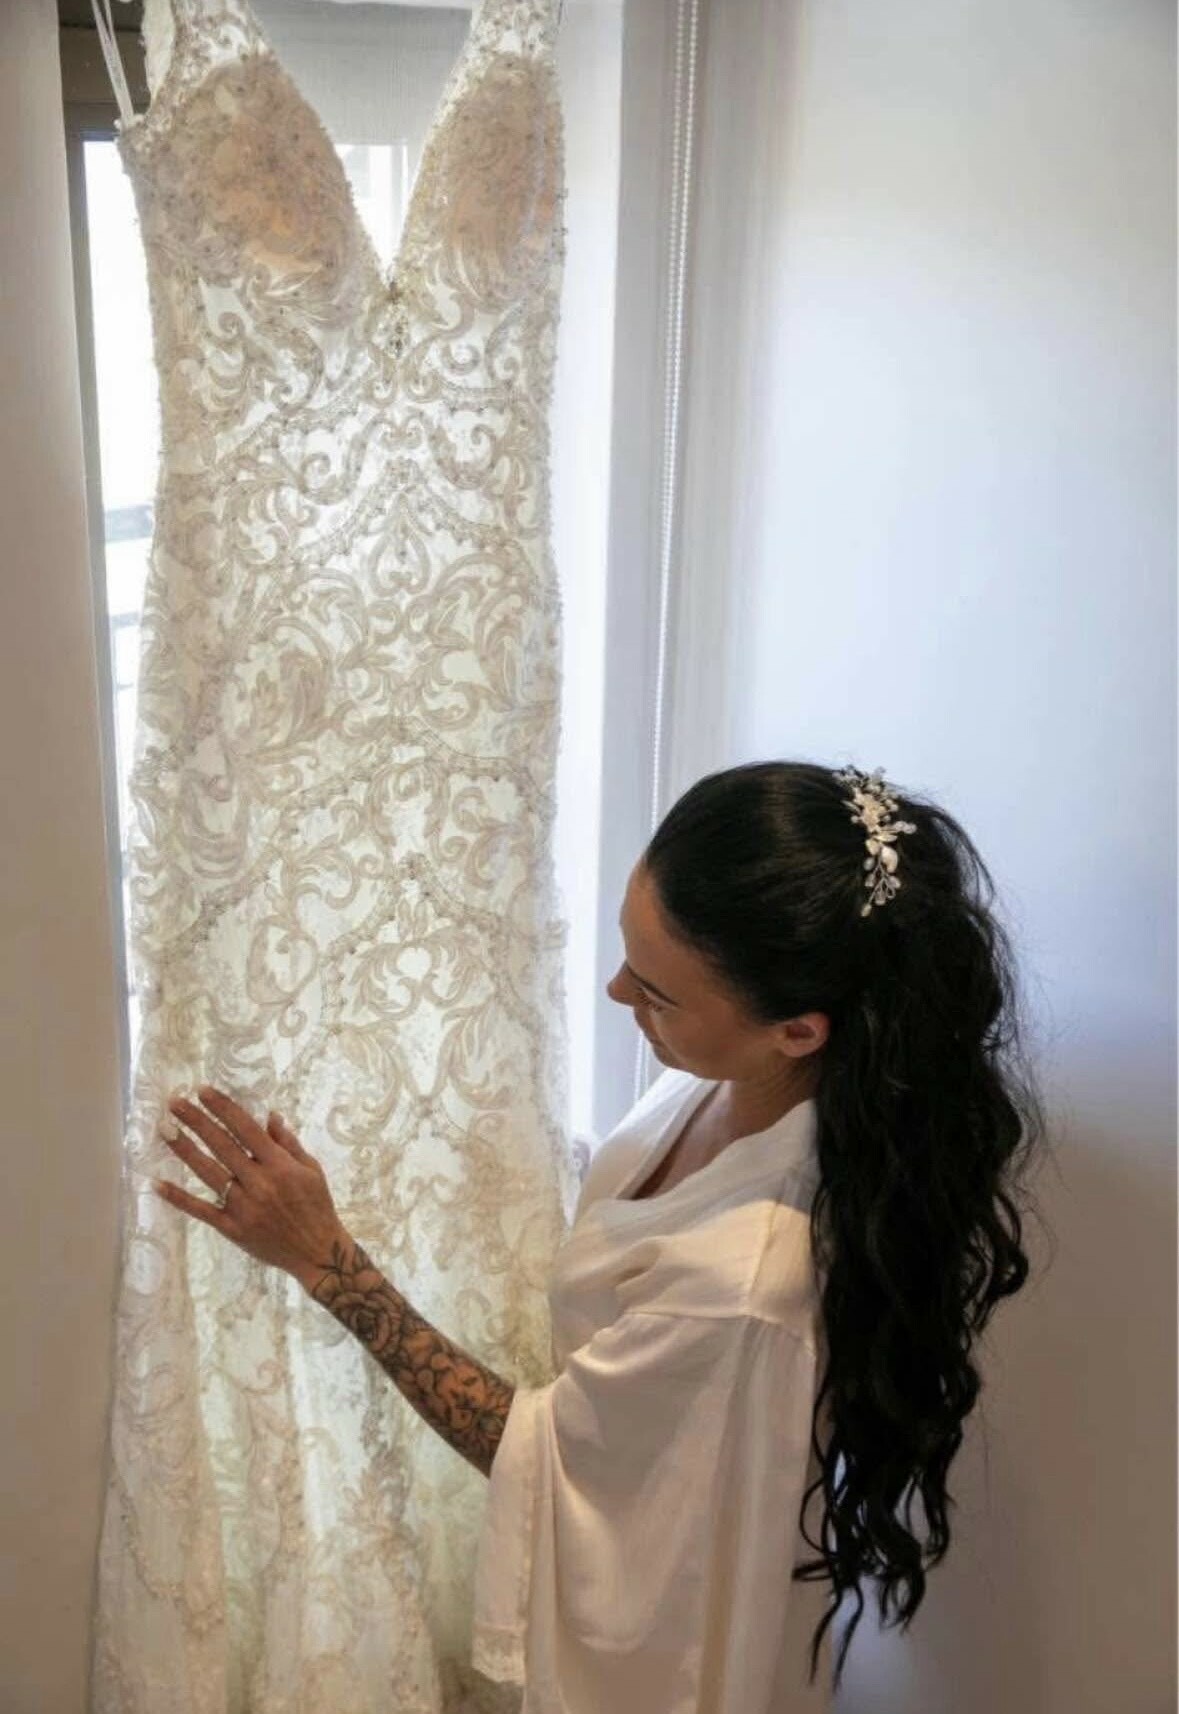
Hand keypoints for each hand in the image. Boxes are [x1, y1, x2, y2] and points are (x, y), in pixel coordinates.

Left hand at [154, 1085, 351, 1292]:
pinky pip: (201, 1210)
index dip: (224, 1109)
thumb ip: (288, 1143)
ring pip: (208, 1173)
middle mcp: (259, 1183)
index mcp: (280, 1165)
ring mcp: (242, 1207)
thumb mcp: (312, 1169)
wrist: (316, 1252)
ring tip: (166, 1130)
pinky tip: (158, 1184)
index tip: (204, 1091)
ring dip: (185, 1149)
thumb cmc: (317, 1206)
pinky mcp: (231, 1228)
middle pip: (222, 1146)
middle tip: (175, 1102)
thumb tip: (268, 1116)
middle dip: (198, 1121)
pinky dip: (179, 1198)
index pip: (246, 1129)